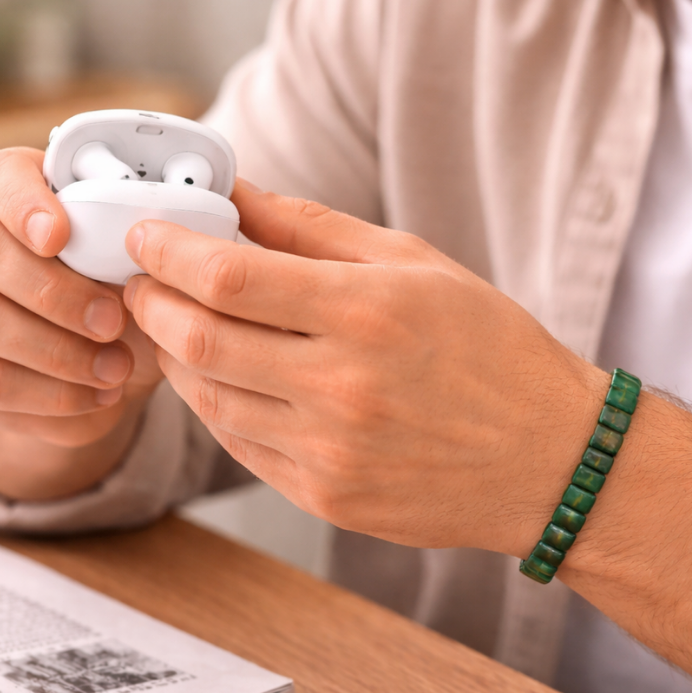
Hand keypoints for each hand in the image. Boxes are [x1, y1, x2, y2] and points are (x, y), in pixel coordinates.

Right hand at [0, 148, 163, 461]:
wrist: (109, 363)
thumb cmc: (125, 294)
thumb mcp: (145, 266)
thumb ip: (151, 244)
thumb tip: (178, 244)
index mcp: (20, 196)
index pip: (1, 176)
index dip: (25, 203)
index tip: (61, 236)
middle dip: (53, 291)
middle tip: (114, 323)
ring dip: (55, 351)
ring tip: (116, 370)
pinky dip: (49, 395)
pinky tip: (96, 396)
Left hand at [124, 181, 605, 555]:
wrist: (546, 458)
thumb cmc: (492, 351)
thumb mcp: (416, 265)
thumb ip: (313, 229)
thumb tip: (236, 195)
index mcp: (368, 314)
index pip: (228, 278)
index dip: (167, 251)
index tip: (146, 236)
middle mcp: (343, 388)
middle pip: (200, 341)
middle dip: (151, 304)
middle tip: (144, 281)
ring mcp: (331, 452)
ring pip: (210, 399)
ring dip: (177, 356)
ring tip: (181, 326)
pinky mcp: (326, 497)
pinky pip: (240, 446)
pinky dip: (216, 404)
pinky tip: (225, 377)